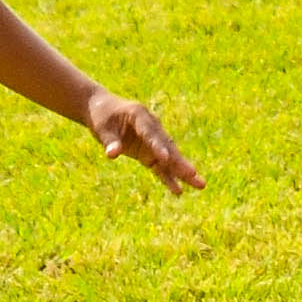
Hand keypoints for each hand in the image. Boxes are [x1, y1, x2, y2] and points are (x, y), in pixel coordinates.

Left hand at [83, 88, 201, 194]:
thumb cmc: (102, 116)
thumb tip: (112, 154)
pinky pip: (161, 167)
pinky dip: (169, 178)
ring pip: (170, 158)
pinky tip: (179, 190)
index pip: (150, 133)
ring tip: (200, 185)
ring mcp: (152, 141)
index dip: (157, 146)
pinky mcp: (149, 152)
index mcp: (140, 115)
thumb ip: (109, 141)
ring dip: (183, 172)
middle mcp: (152, 127)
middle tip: (193, 174)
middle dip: (180, 162)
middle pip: (168, 146)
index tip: (165, 158)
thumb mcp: (101, 128)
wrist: (104, 110)